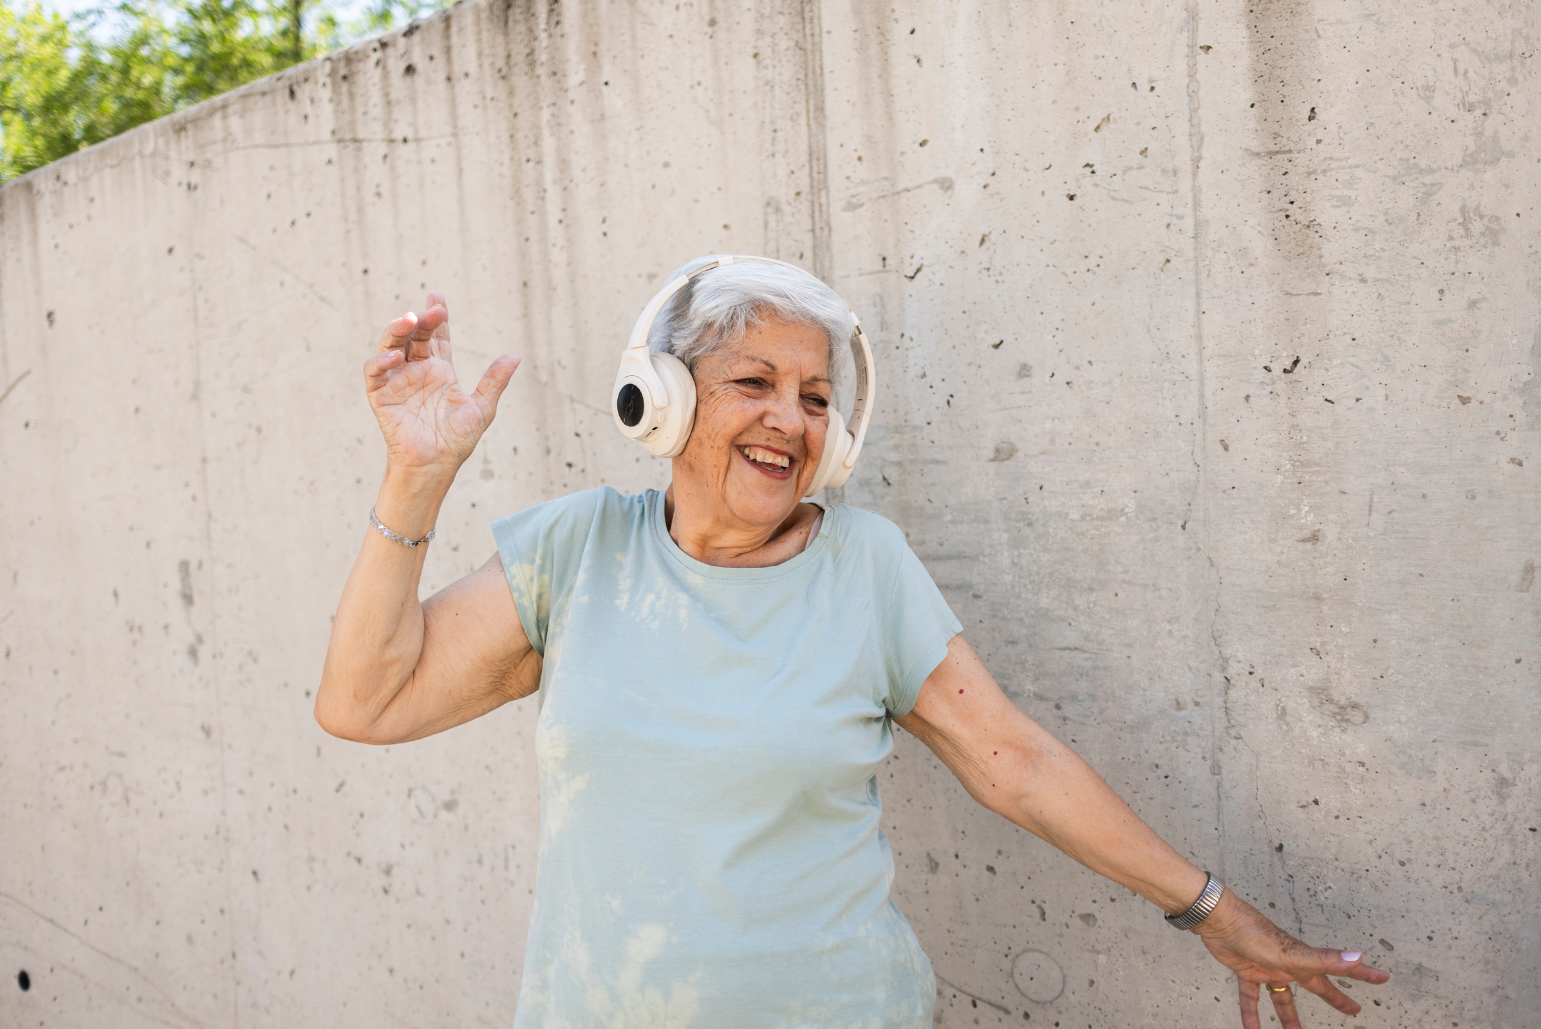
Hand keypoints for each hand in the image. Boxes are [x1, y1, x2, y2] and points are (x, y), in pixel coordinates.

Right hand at [363, 291, 520, 479]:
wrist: (436, 465)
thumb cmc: (456, 440)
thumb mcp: (482, 408)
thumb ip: (494, 382)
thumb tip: (515, 357)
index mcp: (439, 370)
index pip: (436, 336)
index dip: (436, 316)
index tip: (437, 297)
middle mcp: (417, 371)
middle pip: (415, 335)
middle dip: (421, 319)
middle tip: (433, 310)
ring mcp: (397, 381)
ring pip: (391, 345)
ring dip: (398, 330)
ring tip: (411, 319)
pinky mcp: (381, 396)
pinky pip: (374, 372)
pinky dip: (381, 360)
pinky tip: (396, 355)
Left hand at [1195, 891, 1389, 1028]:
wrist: (1218, 920)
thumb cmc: (1254, 932)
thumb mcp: (1293, 952)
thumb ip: (1324, 958)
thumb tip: (1357, 956)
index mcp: (1304, 960)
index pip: (1339, 968)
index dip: (1361, 973)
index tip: (1382, 977)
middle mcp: (1289, 964)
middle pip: (1316, 986)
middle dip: (1334, 998)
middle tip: (1353, 1011)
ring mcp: (1267, 967)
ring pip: (1282, 998)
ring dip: (1288, 1017)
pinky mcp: (1246, 971)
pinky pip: (1250, 997)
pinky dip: (1251, 1013)